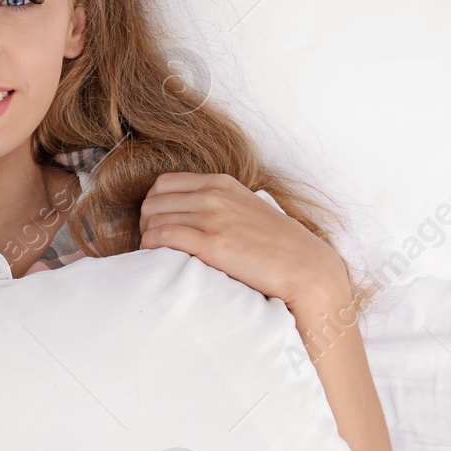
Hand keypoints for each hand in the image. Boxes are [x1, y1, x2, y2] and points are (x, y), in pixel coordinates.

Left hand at [138, 172, 345, 307]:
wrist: (305, 267)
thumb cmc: (277, 246)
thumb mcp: (246, 210)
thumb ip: (219, 204)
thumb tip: (190, 215)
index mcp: (221, 183)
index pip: (163, 184)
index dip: (153, 205)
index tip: (158, 225)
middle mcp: (214, 195)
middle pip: (152, 201)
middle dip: (146, 223)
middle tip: (155, 244)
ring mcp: (213, 217)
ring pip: (153, 219)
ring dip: (148, 238)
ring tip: (158, 255)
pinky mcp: (212, 243)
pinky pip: (162, 237)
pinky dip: (152, 248)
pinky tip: (159, 259)